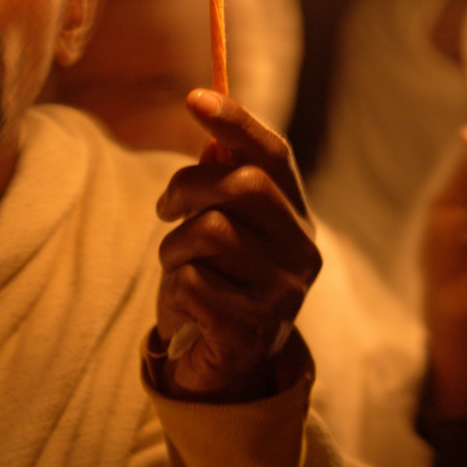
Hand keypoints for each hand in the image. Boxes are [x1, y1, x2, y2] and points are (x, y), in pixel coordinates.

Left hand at [153, 90, 320, 401]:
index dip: (236, 121)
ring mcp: (283, 291)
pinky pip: (193, 281)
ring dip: (174, 246)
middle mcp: (302, 250)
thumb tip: (207, 117)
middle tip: (163, 207)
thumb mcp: (223, 228)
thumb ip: (222, 182)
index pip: (274, 155)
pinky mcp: (253, 327)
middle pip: (242, 185)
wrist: (225, 368)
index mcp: (297, 217)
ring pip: (210, 231)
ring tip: (175, 264)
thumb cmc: (219, 283)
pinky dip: (175, 287)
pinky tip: (186, 304)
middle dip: (187, 186)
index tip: (193, 97)